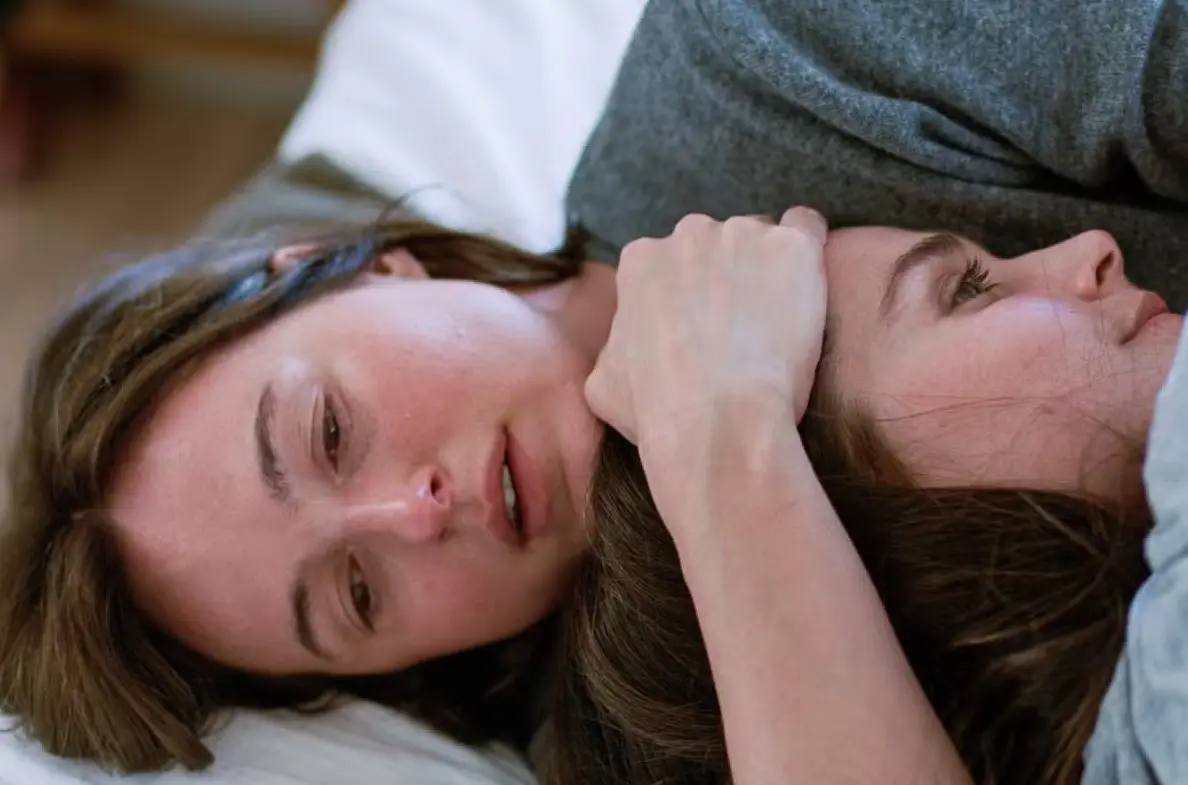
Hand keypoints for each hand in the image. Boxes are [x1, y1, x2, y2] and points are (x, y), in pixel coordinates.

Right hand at [585, 207, 827, 494]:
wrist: (717, 422)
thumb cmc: (658, 411)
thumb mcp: (605, 382)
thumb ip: (617, 347)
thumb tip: (624, 349)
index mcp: (641, 261)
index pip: (668, 261)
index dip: (689, 295)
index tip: (703, 327)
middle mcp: (688, 234)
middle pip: (716, 244)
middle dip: (728, 276)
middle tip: (741, 328)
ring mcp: (743, 234)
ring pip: (760, 239)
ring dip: (768, 270)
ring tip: (780, 323)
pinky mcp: (791, 247)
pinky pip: (806, 226)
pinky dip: (808, 252)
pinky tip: (809, 287)